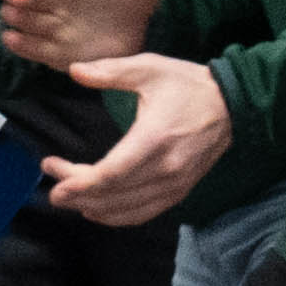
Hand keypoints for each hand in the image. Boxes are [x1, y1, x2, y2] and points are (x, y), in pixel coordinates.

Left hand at [44, 53, 233, 223]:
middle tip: (51, 185)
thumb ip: (110, 71)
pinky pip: (145, 213)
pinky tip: (94, 209)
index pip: (111, 173)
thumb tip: (75, 70)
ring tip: (66, 195)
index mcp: (155, 138)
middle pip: (112, 193)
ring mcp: (176, 183)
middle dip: (76, 193)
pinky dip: (116, 216)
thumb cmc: (188, 85)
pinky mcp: (181, 190)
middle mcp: (167, 168)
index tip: (51, 169)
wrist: (234, 104)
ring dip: (91, 206)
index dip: (78, 180)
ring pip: (126, 209)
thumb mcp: (150, 68)